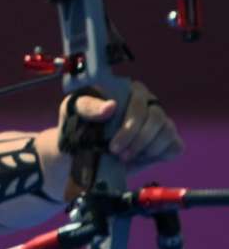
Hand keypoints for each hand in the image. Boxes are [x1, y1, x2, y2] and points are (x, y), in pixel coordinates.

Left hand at [60, 81, 183, 170]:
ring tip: (126, 157)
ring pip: (167, 132)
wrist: (81, 149)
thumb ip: (89, 106)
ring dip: (147, 149)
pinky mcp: (168, 140)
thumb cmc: (78, 122)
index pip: (139, 103)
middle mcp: (149, 103)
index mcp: (131, 91)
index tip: (113, 146)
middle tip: (119, 154)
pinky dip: (159, 154)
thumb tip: (110, 106)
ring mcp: (161, 121)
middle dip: (138, 140)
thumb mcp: (75, 110)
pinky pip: (175, 146)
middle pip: (156, 118)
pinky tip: (140, 157)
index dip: (129, 127)